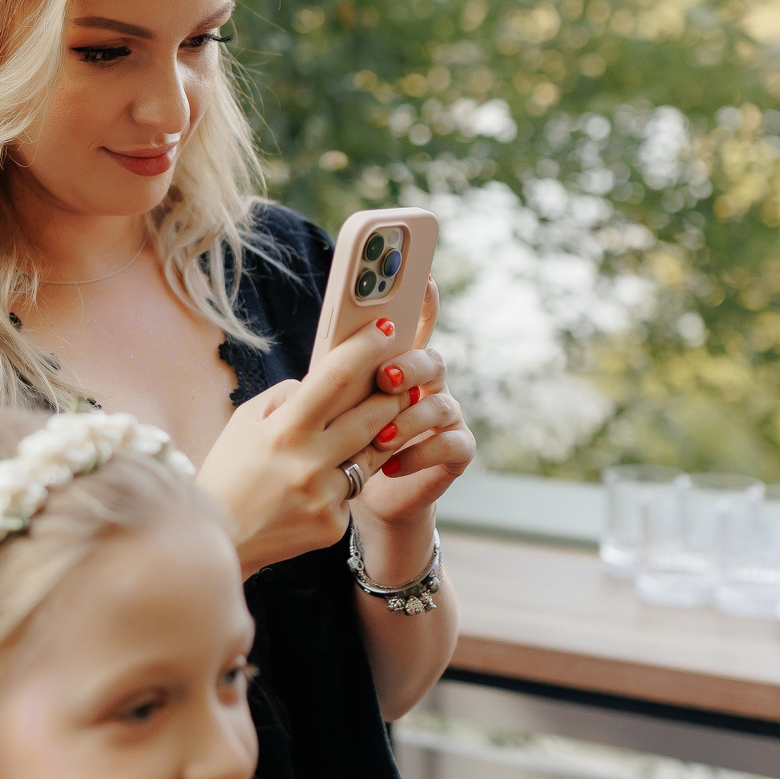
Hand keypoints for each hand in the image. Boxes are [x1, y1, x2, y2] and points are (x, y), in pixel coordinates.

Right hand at [198, 315, 406, 575]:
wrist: (219, 543)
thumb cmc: (228, 474)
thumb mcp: (244, 424)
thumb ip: (283, 397)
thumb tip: (317, 384)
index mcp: (284, 429)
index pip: (336, 377)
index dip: (366, 349)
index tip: (385, 329)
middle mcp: (309, 461)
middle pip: (372, 416)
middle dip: (392, 395)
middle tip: (403, 381)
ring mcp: (325, 495)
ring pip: (372, 455)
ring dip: (380, 437)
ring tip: (379, 424)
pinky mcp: (333, 525)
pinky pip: (352, 493)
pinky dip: (344, 483)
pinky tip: (324, 485)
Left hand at [357, 281, 474, 527]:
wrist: (365, 499)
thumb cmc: (343, 445)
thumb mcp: (334, 410)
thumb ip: (339, 382)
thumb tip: (322, 364)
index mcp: (401, 364)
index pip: (417, 325)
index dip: (425, 302)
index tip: (425, 280)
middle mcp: (430, 384)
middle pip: (432, 360)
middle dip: (410, 367)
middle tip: (384, 379)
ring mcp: (447, 414)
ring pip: (439, 404)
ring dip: (406, 420)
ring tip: (377, 438)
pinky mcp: (458, 449)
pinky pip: (450, 443)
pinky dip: (418, 453)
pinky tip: (391, 466)